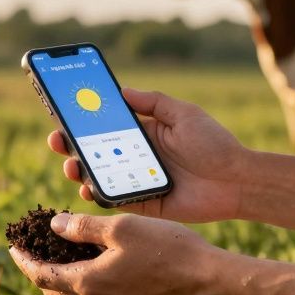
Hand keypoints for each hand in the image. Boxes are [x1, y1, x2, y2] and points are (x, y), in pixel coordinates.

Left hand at [9, 212, 228, 294]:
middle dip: (39, 271)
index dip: (23, 259)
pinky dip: (88, 287)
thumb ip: (83, 227)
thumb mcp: (121, 227)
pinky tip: (99, 268)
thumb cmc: (168, 249)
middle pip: (54, 292)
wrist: (209, 281)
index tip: (13, 246)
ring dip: (64, 280)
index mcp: (88, 283)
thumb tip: (55, 225)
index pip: (40, 275)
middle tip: (35, 251)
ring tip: (64, 257)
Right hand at [48, 88, 247, 222]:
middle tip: (57, 140)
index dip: (84, 121)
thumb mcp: (184, 114)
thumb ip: (153, 102)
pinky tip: (87, 188)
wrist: (237, 181)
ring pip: (98, 176)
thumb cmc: (214, 144)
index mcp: (144, 134)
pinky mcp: (143, 204)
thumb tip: (121, 90)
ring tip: (71, 165)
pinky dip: (96, 195)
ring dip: (79, 170)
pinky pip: (113, 200)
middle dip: (71, 145)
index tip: (63, 112)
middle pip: (94, 151)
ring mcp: (137, 181)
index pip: (106, 126)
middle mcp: (136, 157)